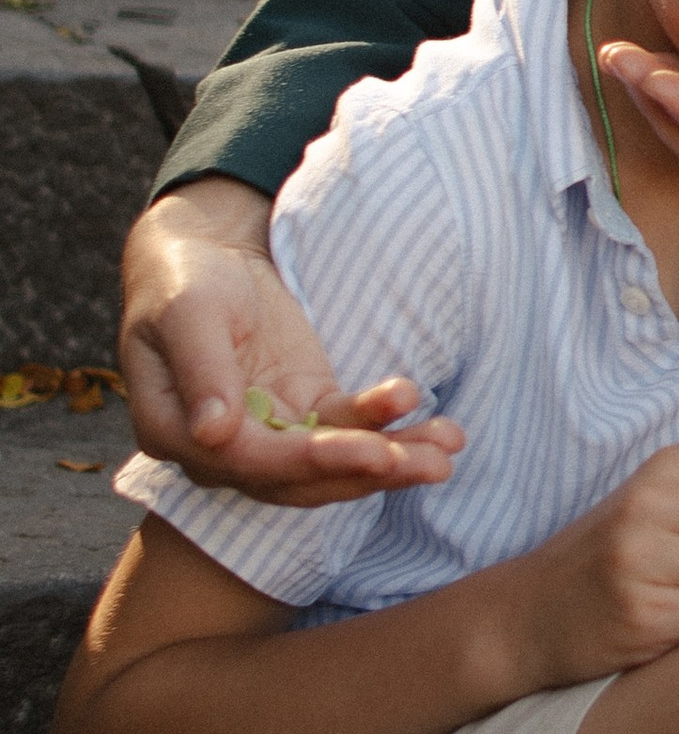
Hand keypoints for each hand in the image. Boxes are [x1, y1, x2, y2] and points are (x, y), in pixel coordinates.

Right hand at [119, 178, 463, 504]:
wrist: (205, 255)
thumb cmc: (183, 281)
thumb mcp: (185, 313)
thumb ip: (201, 371)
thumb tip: (214, 433)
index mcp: (176, 432)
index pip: (247, 461)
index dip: (308, 461)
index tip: (372, 452)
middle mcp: (223, 449)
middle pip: (299, 478)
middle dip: (366, 472)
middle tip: (430, 465)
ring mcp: (270, 430)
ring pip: (333, 460)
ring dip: (394, 460)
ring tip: (447, 450)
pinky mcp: (306, 407)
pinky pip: (352, 426)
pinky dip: (393, 426)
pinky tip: (442, 425)